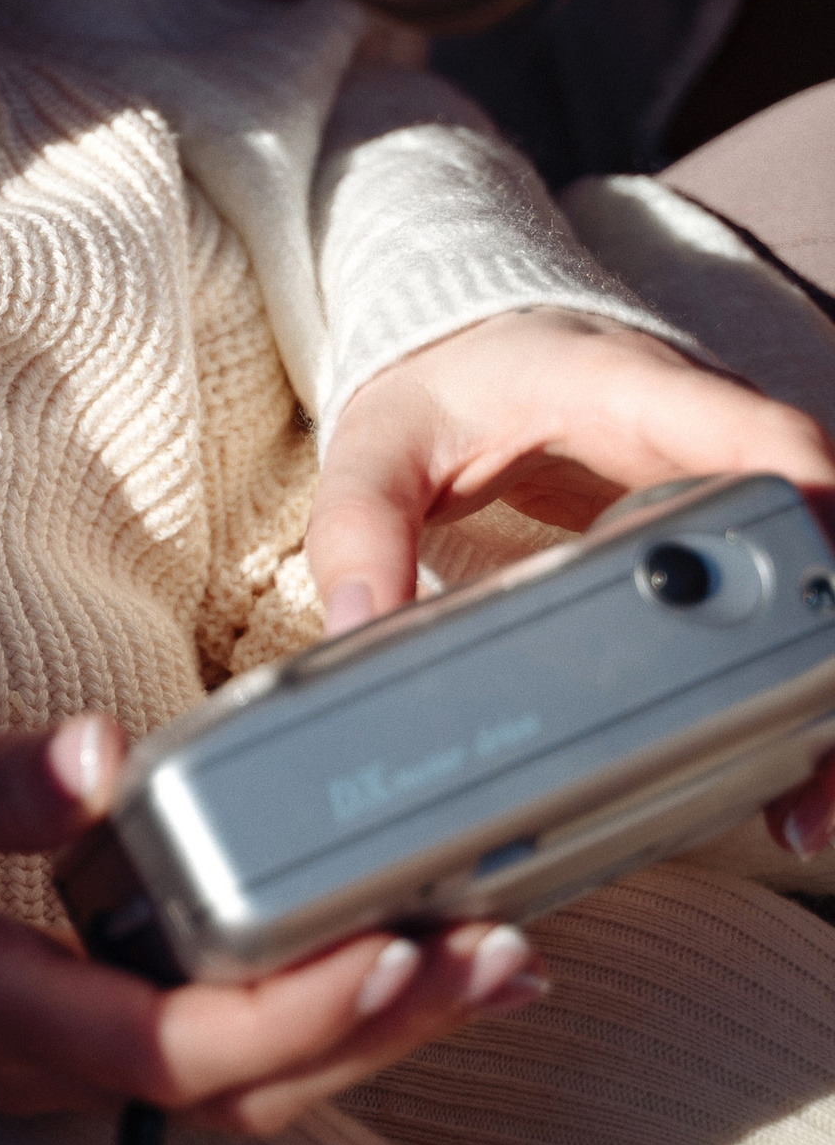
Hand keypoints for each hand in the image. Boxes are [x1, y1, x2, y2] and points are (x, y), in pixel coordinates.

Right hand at [0, 719, 545, 1134]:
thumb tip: (105, 752)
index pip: (171, 1044)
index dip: (293, 1014)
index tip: (395, 951)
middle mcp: (47, 1069)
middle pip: (247, 1086)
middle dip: (384, 1029)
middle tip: (505, 950)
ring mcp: (71, 1073)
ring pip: (250, 1087)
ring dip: (377, 1032)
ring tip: (498, 962)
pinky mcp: (89, 1049)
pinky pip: (228, 1058)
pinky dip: (326, 1020)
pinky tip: (401, 967)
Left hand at [306, 307, 834, 854]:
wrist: (469, 340)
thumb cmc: (444, 379)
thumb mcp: (382, 440)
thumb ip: (361, 528)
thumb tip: (356, 632)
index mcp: (637, 390)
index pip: (766, 440)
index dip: (814, 519)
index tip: (819, 611)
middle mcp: (709, 432)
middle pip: (824, 529)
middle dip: (831, 647)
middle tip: (809, 774)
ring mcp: (726, 479)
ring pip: (823, 571)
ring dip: (822, 684)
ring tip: (803, 803)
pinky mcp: (722, 528)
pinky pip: (790, 592)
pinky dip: (796, 675)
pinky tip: (779, 764)